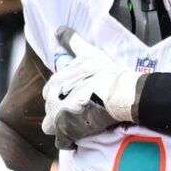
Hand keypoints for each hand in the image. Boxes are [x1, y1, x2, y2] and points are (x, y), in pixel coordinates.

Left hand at [42, 26, 144, 144]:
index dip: (62, 96)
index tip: (76, 96)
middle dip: (62, 111)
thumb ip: (72, 41)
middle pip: (51, 110)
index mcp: (55, 83)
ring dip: (65, 127)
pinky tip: (81, 136)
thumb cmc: (106, 73)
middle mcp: (52, 100)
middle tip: (81, 110)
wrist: (120, 93)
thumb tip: (59, 29)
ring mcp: (59, 116)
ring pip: (54, 127)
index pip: (50, 93)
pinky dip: (70, 140)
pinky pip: (63, 141)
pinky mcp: (67, 132)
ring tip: (81, 124)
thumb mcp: (88, 53)